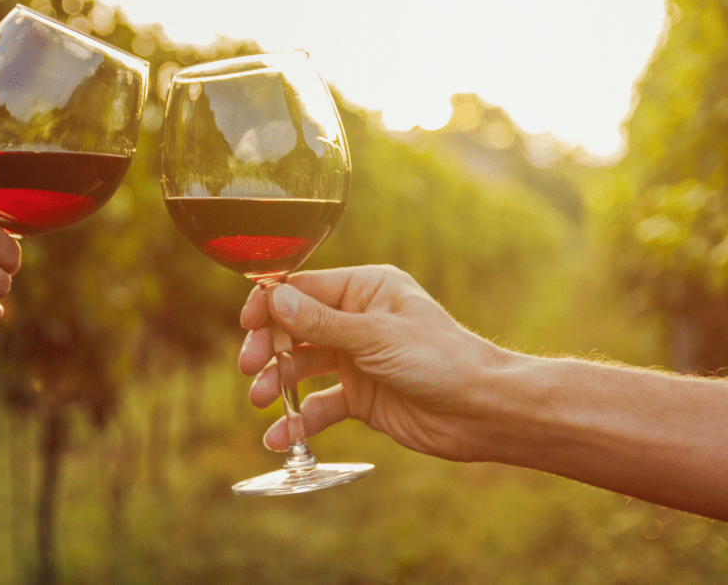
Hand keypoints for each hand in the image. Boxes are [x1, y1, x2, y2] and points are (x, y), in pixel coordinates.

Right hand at [239, 265, 503, 461]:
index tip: (246, 325)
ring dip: (277, 382)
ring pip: (301, 366)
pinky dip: (298, 420)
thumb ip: (320, 323)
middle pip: (294, 328)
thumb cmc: (440, 360)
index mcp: (365, 290)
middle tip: (250, 367)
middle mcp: (356, 320)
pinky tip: (281, 438)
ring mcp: (356, 359)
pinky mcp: (359, 396)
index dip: (270, 305)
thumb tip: (272, 298)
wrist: (481, 412)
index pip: (303, 289)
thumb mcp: (375, 337)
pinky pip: (319, 405)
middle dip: (269, 347)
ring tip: (261, 400)